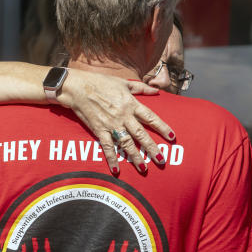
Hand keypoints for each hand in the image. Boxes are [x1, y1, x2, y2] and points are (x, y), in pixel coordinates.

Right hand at [58, 70, 174, 173]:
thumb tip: (156, 91)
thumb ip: (141, 88)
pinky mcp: (99, 130)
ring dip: (135, 156)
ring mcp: (111, 124)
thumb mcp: (124, 82)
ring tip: (144, 168)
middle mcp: (123, 115)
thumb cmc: (101, 82)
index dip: (162, 127)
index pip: (150, 117)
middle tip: (161, 160)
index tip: (172, 137)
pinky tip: (117, 170)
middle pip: (141, 134)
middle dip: (152, 148)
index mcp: (131, 103)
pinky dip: (112, 158)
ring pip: (126, 143)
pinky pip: (107, 147)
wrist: (78, 87)